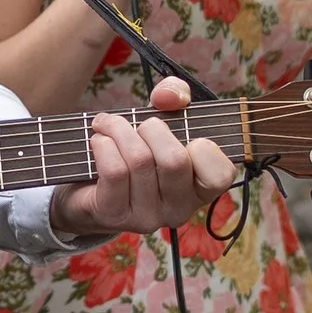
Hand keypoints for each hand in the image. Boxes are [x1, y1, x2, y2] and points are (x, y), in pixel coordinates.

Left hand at [49, 76, 237, 240]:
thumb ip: (175, 96)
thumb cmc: (138, 150)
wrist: (91, 188)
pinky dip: (103, 144)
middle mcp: (179, 208)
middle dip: (152, 129)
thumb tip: (169, 96)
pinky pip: (114, 171)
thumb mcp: (163, 120)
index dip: (207, 149)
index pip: (220, 175)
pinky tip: (98, 140)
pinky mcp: (115, 215)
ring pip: (139, 161)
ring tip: (109, 125)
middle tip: (139, 125)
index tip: (189, 136)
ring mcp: (147, 216)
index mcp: (200, 188)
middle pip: (174, 161)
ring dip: (119, 130)